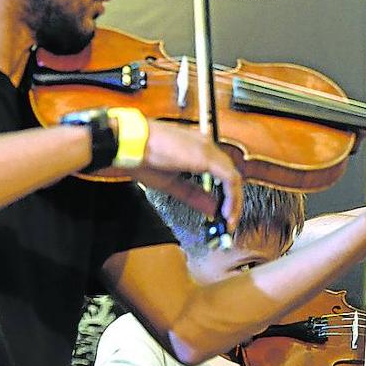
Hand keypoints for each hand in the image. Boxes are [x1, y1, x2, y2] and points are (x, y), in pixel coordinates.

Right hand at [107, 120, 243, 224]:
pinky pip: (230, 179)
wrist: (131, 145)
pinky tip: (225, 212)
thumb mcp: (171, 183)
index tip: (221, 212)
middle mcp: (206, 146)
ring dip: (233, 201)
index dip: (223, 193)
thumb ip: (193, 195)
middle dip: (232, 200)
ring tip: (228, 220)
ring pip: (233, 177)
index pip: (219, 172)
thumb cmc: (143, 158)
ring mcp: (208, 149)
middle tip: (228, 220)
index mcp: (197, 148)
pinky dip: (231, 197)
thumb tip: (210, 208)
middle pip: (229, 174)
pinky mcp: (207, 156)